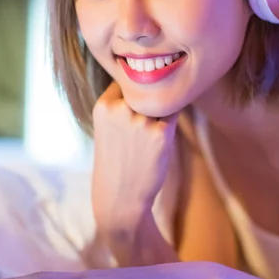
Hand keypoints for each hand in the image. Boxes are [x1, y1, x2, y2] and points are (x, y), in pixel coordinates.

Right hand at [92, 82, 178, 247]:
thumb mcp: (106, 127)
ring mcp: (142, 122)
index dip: (134, 93)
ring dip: (162, 111)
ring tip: (149, 135)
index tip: (133, 109)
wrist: (120, 198)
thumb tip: (149, 81)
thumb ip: (120, 104)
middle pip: (147, 88)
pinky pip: (175, 114)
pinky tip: (162, 136)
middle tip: (144, 125)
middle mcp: (121, 110)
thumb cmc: (115, 161)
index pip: (127, 82)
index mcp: (103, 106)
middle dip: (149, 101)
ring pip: (162, 100)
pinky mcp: (161, 135)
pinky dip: (171, 121)